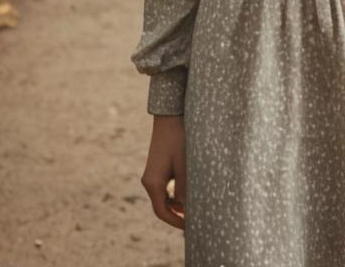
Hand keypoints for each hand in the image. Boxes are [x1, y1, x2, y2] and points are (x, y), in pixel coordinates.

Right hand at [140, 114, 186, 229]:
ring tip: (194, 209)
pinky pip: (165, 188)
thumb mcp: (184, 166)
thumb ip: (185, 189)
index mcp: (153, 183)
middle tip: (195, 221)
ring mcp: (152, 174)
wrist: (170, 117)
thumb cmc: (179, 140)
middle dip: (177, 215)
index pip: (161, 212)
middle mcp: (149, 180)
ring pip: (163, 198)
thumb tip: (187, 209)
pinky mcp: (157, 167)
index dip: (175, 222)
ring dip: (177, 205)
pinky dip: (175, 194)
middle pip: (162, 207)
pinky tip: (188, 194)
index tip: (190, 227)